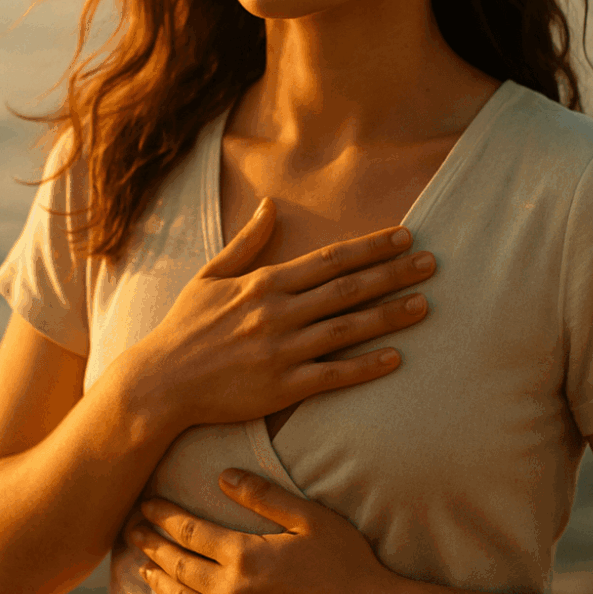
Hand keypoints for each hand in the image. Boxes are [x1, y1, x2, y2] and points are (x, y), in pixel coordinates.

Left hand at [128, 468, 396, 593]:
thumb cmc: (345, 561)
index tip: (145, 503)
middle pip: (177, 565)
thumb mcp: (309, 519)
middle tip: (131, 528)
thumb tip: (224, 475)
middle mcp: (232, 591)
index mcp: (245, 556)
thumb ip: (264, 497)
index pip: (189, 532)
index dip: (164, 516)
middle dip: (151, 544)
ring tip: (143, 565)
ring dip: (158, 580)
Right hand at [138, 198, 435, 429]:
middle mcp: (278, 313)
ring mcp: (282, 351)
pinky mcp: (282, 388)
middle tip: (432, 263)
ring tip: (425, 304)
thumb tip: (270, 205)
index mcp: (265, 282)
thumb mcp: (210, 275)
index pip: (331, 258)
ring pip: (348, 329)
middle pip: (348, 289)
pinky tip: (395, 358)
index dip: (371, 247)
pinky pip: (333, 375)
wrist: (159, 383)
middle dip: (394, 273)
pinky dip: (365, 367)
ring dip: (390, 315)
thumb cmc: (185, 328)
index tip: (404, 235)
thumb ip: (247, 242)